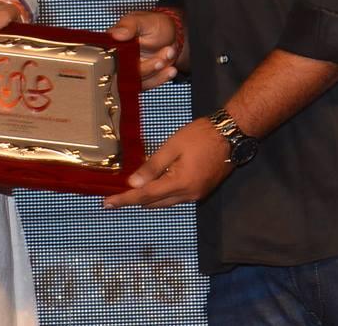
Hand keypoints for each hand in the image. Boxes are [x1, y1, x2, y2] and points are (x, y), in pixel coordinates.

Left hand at [102, 117, 232, 209]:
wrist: (231, 135)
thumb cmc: (200, 136)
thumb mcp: (172, 146)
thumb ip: (152, 166)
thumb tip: (133, 183)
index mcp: (180, 184)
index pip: (145, 197)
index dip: (124, 200)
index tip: (106, 204)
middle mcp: (188, 195)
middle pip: (154, 203)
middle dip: (135, 199)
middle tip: (117, 192)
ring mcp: (197, 195)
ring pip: (166, 201)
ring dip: (149, 196)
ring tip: (133, 187)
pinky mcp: (202, 190)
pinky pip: (176, 196)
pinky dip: (162, 192)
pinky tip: (155, 181)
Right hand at [108, 10, 180, 89]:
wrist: (170, 35)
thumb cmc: (153, 25)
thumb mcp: (142, 20)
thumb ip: (129, 25)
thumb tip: (116, 34)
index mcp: (112, 43)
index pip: (107, 56)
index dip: (119, 59)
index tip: (135, 55)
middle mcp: (117, 59)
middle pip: (123, 72)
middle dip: (145, 67)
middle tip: (160, 58)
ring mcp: (129, 71)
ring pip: (137, 80)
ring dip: (155, 69)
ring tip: (169, 53)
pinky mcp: (140, 79)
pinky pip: (148, 84)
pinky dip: (160, 78)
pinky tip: (170, 70)